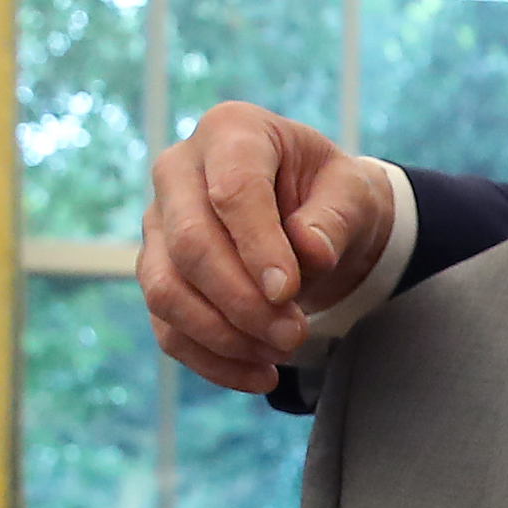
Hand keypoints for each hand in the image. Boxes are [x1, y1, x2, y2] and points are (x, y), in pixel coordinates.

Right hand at [139, 104, 397, 394]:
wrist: (309, 216)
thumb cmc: (329, 196)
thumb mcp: (352, 193)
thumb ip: (335, 217)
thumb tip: (311, 252)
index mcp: (230, 132)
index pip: (232, 189)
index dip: (257, 245)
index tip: (287, 292)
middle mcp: (178, 171)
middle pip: (189, 243)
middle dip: (241, 300)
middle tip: (294, 335)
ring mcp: (158, 224)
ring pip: (165, 290)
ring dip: (223, 334)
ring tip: (281, 353)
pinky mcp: (156, 272)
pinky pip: (167, 326)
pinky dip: (211, 360)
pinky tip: (260, 376)